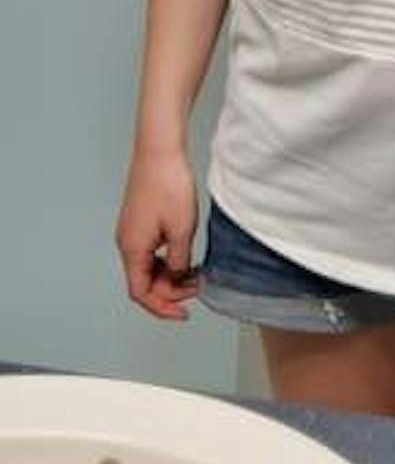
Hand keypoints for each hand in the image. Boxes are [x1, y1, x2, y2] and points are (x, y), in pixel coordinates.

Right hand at [115, 149, 199, 320]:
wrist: (159, 151)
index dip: (162, 307)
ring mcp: (131, 231)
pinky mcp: (139, 221)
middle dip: (171, 290)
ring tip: (195, 272)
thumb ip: (178, 261)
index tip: (183, 313)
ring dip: (170, 274)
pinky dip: (167, 259)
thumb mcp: (182, 230)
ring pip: (148, 267)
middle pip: (144, 281)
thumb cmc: (168, 184)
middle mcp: (126, 242)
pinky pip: (150, 251)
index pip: (141, 293)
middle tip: (198, 285)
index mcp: (132, 249)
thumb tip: (176, 276)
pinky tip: (185, 255)